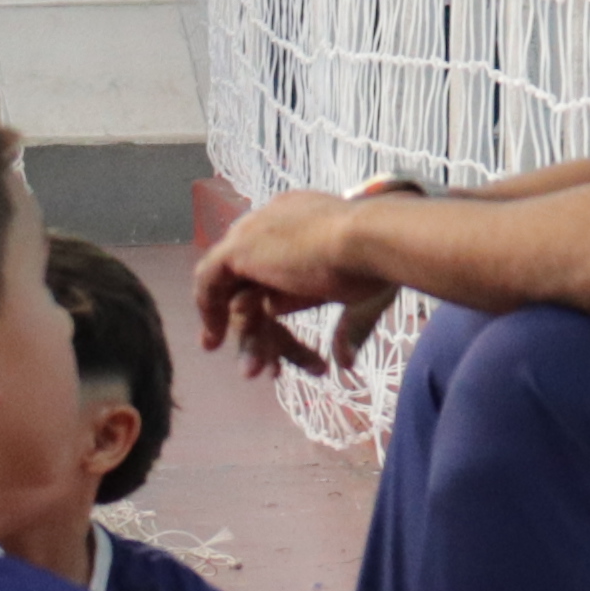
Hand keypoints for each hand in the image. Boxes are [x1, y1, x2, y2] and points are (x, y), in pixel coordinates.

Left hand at [192, 187, 392, 377]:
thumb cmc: (380, 262)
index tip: (271, 321)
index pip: (275, 260)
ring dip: (242, 330)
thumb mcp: (361, 298)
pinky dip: (209, 309)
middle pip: (249, 275)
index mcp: (305, 221)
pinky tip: (213, 339)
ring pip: (234, 286)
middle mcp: (274, 220)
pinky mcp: (239, 249)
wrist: (370, 239)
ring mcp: (253, 232)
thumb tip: (344, 362)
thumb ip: (349, 326)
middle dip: (241, 313)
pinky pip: (210, 282)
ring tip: (250, 370)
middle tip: (228, 345)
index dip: (268, 295)